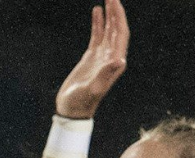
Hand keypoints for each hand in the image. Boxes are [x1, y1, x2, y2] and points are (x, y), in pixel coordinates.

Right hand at [55, 0, 127, 118]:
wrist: (72, 110)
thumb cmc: (82, 102)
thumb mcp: (94, 88)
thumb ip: (107, 74)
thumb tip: (119, 59)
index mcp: (115, 61)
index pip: (121, 34)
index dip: (119, 17)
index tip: (115, 2)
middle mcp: (112, 56)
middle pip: (117, 28)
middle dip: (116, 11)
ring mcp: (101, 56)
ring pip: (108, 30)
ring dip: (109, 14)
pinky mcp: (91, 57)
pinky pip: (97, 35)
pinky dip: (98, 23)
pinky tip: (96, 11)